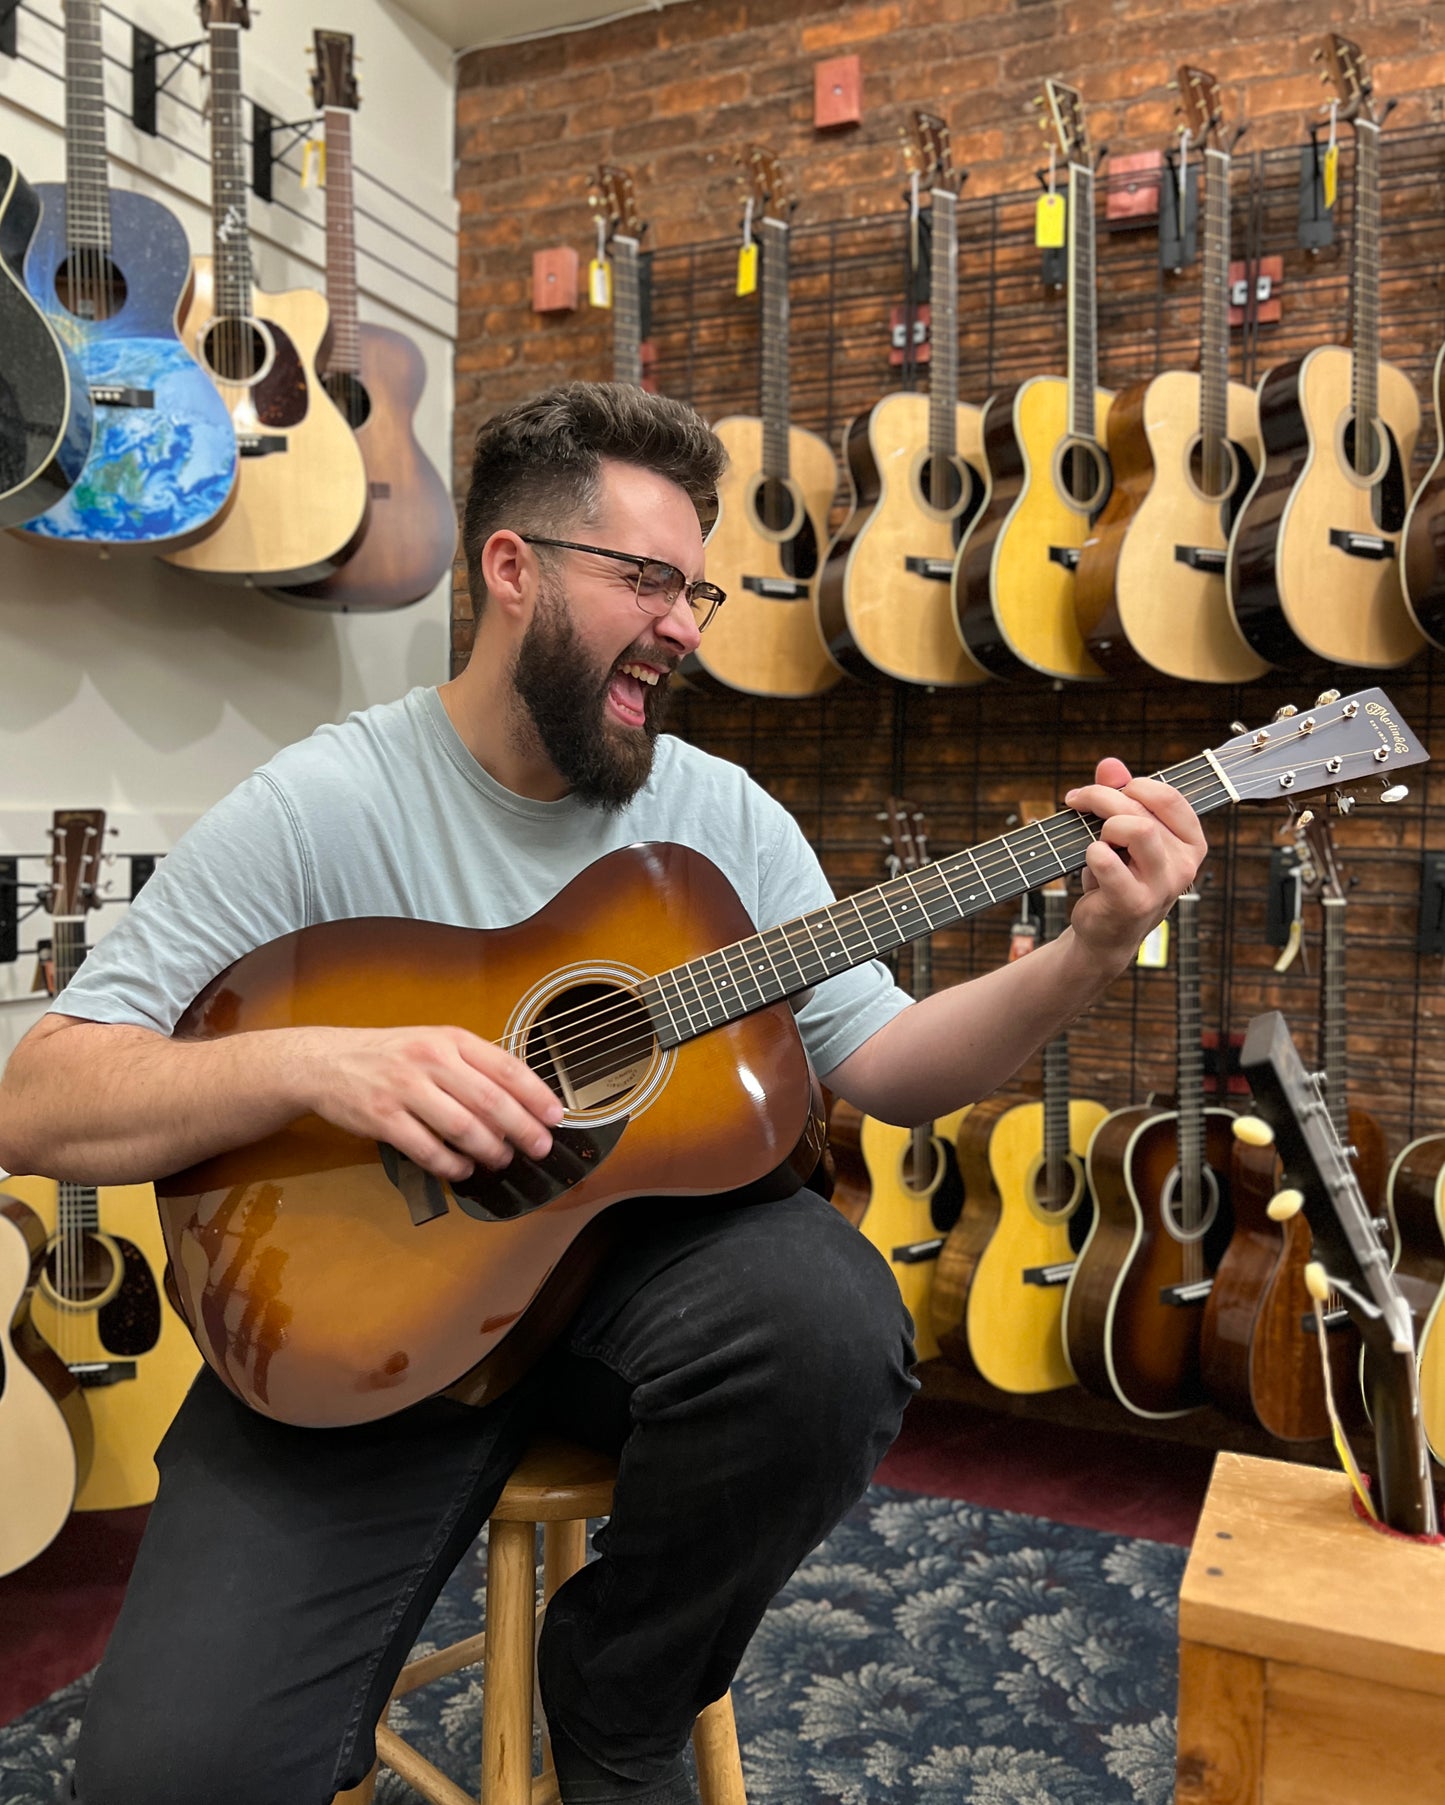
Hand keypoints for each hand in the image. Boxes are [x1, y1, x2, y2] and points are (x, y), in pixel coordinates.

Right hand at [296, 1024, 564, 1182]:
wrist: (325, 1061)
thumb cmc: (390, 1055)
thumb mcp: (433, 1044)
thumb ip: (472, 1066)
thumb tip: (520, 1100)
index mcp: (450, 1039)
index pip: (505, 1066)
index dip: (536, 1094)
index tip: (555, 1116)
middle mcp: (430, 1060)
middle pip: (489, 1100)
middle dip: (522, 1129)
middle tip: (538, 1148)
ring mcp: (404, 1088)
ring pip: (462, 1127)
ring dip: (489, 1150)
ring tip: (501, 1160)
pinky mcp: (382, 1117)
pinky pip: (427, 1149)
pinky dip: (450, 1164)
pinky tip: (462, 1169)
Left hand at [1062, 758, 1206, 967]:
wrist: (1106, 934)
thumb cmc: (1117, 879)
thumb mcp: (1121, 834)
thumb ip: (1119, 795)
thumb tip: (1110, 764)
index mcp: (1191, 842)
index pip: (1169, 796)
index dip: (1131, 785)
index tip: (1102, 789)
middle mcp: (1185, 864)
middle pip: (1143, 809)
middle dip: (1102, 798)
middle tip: (1078, 802)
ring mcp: (1163, 886)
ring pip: (1137, 829)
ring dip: (1104, 825)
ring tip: (1093, 838)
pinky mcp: (1134, 903)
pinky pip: (1108, 861)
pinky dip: (1091, 852)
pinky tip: (1089, 859)